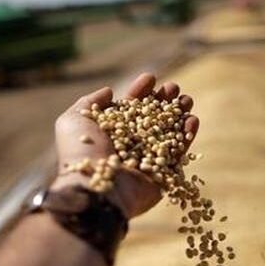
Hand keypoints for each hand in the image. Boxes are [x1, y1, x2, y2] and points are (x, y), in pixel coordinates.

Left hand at [51, 73, 198, 217]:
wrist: (94, 188)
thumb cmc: (81, 153)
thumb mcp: (72, 120)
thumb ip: (89, 103)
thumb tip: (109, 91)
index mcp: (110, 134)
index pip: (129, 108)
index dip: (140, 92)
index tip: (150, 77)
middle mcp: (130, 147)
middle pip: (152, 119)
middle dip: (163, 101)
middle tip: (173, 87)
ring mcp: (147, 161)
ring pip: (168, 134)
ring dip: (179, 115)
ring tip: (186, 99)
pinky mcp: (163, 176)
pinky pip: (179, 154)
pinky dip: (187, 136)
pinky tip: (192, 120)